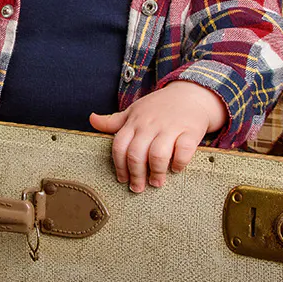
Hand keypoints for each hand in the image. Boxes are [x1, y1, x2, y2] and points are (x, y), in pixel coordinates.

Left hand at [88, 81, 226, 191]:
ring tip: (156, 182)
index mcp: (135, 122)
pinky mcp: (190, 131)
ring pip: (157, 155)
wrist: (191, 93)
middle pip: (136, 154)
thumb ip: (114, 121)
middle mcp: (150, 125)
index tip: (122, 179)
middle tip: (138, 188)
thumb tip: (91, 119)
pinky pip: (183, 151)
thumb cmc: (159, 107)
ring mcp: (170, 128)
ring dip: (156, 172)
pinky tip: (176, 169)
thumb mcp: (135, 110)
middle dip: (135, 175)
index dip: (119, 166)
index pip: (120, 146)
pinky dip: (179, 163)